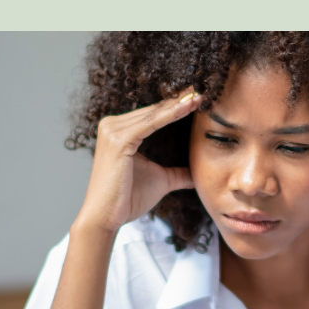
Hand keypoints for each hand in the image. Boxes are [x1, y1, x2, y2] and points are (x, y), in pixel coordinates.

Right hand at [75, 89, 201, 236]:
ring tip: (200, 95)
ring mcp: (112, 130)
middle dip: (179, 100)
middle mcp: (112, 125)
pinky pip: (150, 123)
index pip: (153, 115)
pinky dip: (170, 114)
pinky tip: (188, 107)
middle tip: (203, 89)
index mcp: (119, 131)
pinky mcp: (118, 140)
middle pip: (153, 110)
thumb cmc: (126, 201)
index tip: (199, 98)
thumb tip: (197, 175)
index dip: (176, 107)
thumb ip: (177, 174)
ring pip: (154, 114)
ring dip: (178, 104)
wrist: (104, 218)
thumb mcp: (159, 182)